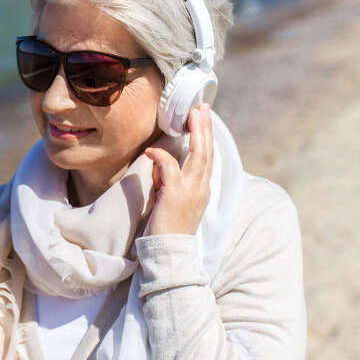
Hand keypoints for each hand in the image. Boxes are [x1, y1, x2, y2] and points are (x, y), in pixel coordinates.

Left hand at [143, 104, 213, 235]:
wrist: (169, 252)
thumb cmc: (167, 228)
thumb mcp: (170, 200)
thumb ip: (167, 181)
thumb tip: (159, 163)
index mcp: (202, 189)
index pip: (207, 158)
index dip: (206, 138)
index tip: (203, 119)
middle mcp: (201, 188)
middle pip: (207, 152)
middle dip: (205, 128)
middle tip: (202, 107)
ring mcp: (191, 191)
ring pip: (198, 155)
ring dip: (196, 133)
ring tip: (192, 114)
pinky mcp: (176, 195)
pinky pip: (170, 169)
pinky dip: (161, 157)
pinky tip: (152, 151)